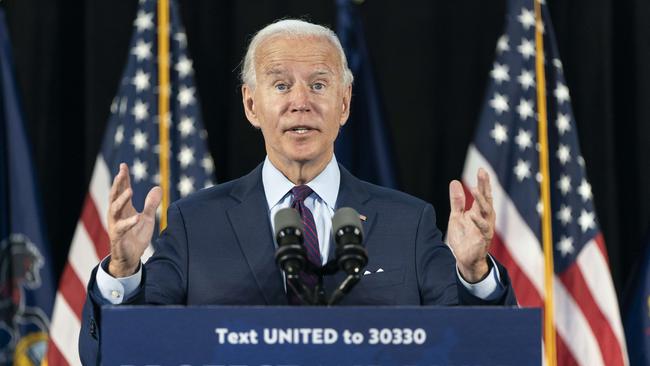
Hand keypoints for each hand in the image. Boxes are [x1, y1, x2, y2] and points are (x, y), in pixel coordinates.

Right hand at [107, 163, 161, 276]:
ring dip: (122, 199)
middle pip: (115, 196)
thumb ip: (151, 204)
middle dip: (118, 184)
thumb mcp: (147, 218)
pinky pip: (122, 228)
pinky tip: (137, 217)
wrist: (130, 257)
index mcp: (123, 209)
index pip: (122, 190)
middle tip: (121, 173)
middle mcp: (116, 215)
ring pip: (114, 209)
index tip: (123, 166)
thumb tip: (158, 187)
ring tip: (130, 190)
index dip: (123, 178)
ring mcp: (115, 225)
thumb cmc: (136, 236)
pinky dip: (129, 222)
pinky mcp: (118, 237)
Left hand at [446, 168, 494, 282]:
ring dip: (481, 200)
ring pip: (486, 211)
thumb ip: (457, 201)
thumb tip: (455, 182)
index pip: (483, 194)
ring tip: (475, 189)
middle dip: (485, 185)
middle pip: (486, 198)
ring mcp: (486, 227)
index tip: (482, 169)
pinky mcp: (483, 238)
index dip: (483, 182)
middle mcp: (485, 217)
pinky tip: (471, 214)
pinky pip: (482, 228)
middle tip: (482, 172)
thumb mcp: (457, 216)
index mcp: (479, 211)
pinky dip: (478, 221)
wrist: (465, 259)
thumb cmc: (464, 237)